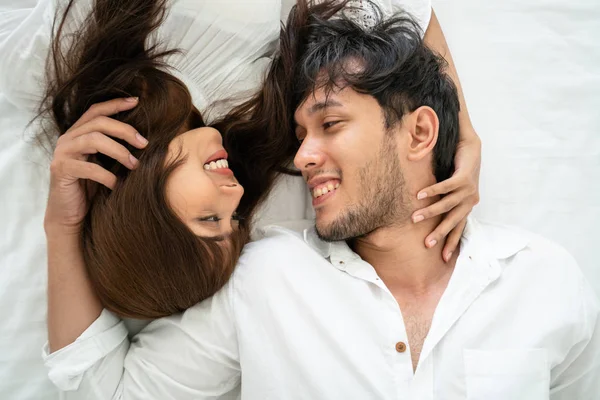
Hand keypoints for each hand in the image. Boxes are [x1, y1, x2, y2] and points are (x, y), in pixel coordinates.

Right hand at [44, 97, 145, 234]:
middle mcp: (68, 139)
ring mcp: (63, 153)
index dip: (116, 103)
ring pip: (94, 140)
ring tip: (135, 165)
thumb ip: (115, 149)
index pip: (96, 110)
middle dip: (125, 130)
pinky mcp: (61, 170)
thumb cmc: (92, 189)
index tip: (137, 101)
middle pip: (99, 122)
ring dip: (119, 151)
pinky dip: (108, 176)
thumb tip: (146, 140)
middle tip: (144, 144)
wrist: (71, 215)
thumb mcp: (106, 164)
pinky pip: (89, 167)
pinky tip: (118, 185)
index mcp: (78, 134)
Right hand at [412, 129, 480, 261]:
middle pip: (453, 221)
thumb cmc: (458, 168)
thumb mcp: (451, 189)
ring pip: (447, 205)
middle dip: (440, 233)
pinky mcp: (465, 177)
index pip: (459, 228)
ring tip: (414, 217)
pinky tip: (420, 196)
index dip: (452, 242)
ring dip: (430, 212)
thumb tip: (423, 214)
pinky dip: (432, 192)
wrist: (471, 147)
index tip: (444, 258)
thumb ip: (442, 200)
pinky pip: (446, 187)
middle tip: (427, 243)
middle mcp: (470, 200)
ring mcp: (469, 189)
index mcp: (467, 205)